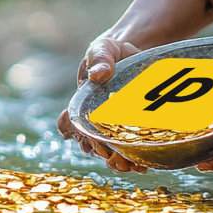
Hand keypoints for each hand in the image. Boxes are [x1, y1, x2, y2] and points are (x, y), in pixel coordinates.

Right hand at [56, 36, 147, 172]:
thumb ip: (100, 58)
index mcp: (80, 104)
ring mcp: (112, 131)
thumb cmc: (114, 54)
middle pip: (91, 146)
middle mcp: (93, 122)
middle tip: (113, 154)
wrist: (137, 59)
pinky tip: (143, 163)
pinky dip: (135, 160)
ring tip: (131, 163)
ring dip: (118, 162)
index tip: (88, 135)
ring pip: (109, 155)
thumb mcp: (105, 49)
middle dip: (102, 152)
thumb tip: (99, 75)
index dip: (76, 133)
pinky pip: (129, 153)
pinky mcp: (132, 133)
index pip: (68, 125)